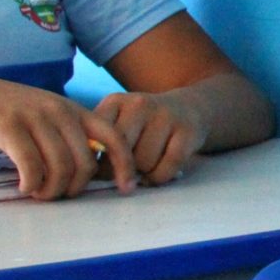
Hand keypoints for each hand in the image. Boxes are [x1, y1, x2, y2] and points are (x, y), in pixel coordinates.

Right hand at [0, 72, 132, 199]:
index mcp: (73, 110)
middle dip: (74, 188)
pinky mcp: (9, 127)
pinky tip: (24, 186)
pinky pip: (31, 166)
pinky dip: (31, 183)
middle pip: (85, 163)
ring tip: (38, 192)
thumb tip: (89, 172)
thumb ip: (69, 136)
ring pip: (60, 168)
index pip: (113, 137)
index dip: (125, 165)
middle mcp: (59, 111)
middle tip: (57, 194)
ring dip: (51, 190)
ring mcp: (35, 118)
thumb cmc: (8, 112)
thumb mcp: (47, 117)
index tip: (126, 187)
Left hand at [91, 91, 206, 184]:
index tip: (107, 170)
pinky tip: (159, 172)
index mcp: (115, 102)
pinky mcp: (187, 132)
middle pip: (121, 153)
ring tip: (146, 166)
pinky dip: (160, 177)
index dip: (100, 163)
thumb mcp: (118, 122)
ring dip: (143, 174)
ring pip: (144, 163)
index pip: (99, 140)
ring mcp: (165, 116)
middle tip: (127, 171)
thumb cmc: (144, 125)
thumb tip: (91, 174)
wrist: (189, 108)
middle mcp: (139, 104)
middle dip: (122, 170)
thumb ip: (101, 142)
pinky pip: (166, 168)